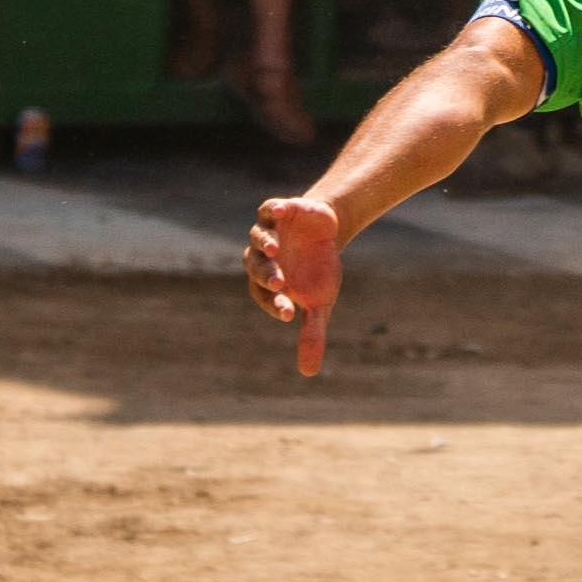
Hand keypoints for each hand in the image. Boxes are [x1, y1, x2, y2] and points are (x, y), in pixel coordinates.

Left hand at [246, 194, 343, 374]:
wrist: (326, 232)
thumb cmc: (317, 271)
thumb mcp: (319, 303)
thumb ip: (312, 333)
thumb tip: (308, 372)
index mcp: (267, 282)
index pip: (264, 296)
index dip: (275, 305)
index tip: (290, 314)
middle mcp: (261, 257)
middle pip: (256, 267)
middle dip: (266, 275)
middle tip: (280, 284)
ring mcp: (268, 232)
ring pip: (257, 238)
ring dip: (264, 244)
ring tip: (275, 251)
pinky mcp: (277, 211)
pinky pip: (269, 210)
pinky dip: (273, 210)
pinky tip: (281, 212)